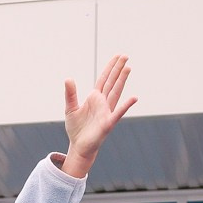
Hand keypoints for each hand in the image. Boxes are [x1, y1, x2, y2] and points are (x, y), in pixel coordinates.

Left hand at [61, 54, 136, 176]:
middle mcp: (103, 102)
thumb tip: (68, 78)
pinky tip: (134, 98)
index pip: (104, 79)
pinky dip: (126, 106)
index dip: (110, 68)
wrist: (79, 146)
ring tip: (128, 68)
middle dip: (118, 69)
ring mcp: (107, 111)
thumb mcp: (70, 108)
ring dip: (122, 81)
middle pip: (112, 82)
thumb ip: (70, 94)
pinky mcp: (108, 123)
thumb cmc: (77, 128)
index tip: (117, 56)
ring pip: (116, 93)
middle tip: (125, 56)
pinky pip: (118, 113)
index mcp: (95, 98)